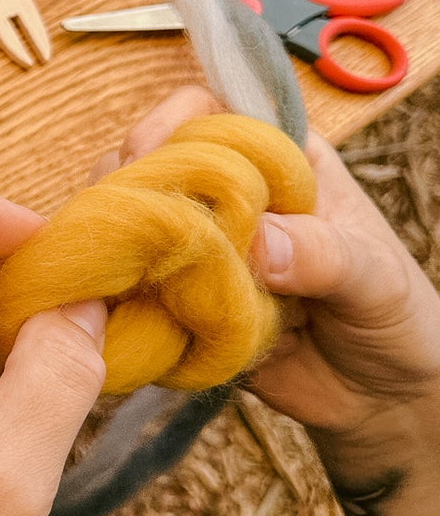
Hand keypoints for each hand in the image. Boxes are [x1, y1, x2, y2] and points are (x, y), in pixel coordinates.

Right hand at [109, 89, 439, 475]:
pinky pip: (135, 288)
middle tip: (122, 221)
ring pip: (134, 221)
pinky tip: (121, 312)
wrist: (381, 400)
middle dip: (129, 184)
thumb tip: (258, 243)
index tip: (146, 157)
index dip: (172, 125)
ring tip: (122, 270)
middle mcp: (234, 198)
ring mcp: (203, 249)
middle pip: (155, 161)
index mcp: (284, 163)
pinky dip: (121, 297)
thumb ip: (324, 255)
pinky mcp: (183, 301)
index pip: (213, 114)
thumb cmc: (396, 320)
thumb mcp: (376, 280)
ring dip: (120, 241)